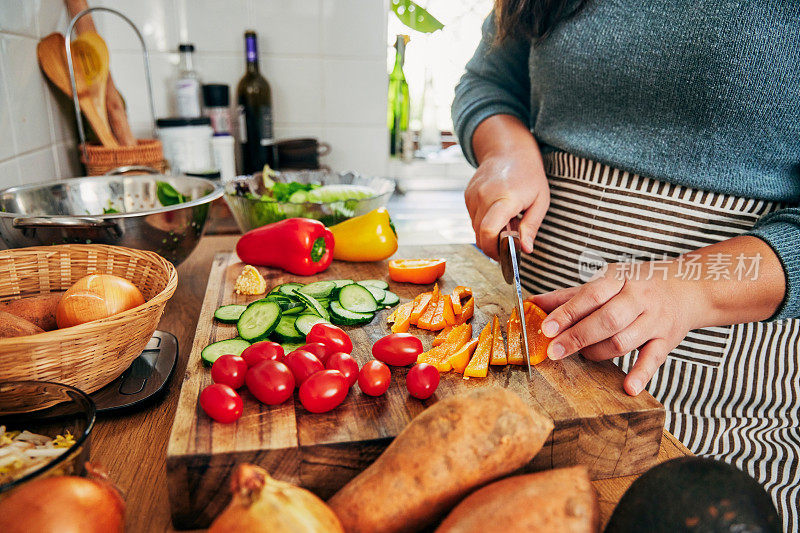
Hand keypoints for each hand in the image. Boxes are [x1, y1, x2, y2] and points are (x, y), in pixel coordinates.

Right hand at [465, 152, 549, 258]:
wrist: (508, 150)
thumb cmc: (528, 175)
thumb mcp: (540, 201)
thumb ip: (531, 227)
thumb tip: (526, 249)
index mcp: (506, 197)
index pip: (489, 230)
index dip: (493, 248)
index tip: (504, 255)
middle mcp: (484, 196)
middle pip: (480, 234)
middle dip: (492, 246)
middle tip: (507, 244)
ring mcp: (473, 195)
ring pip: (475, 228)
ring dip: (488, 234)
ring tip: (504, 224)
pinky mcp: (467, 196)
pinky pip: (472, 219)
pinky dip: (483, 223)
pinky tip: (495, 214)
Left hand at [530, 262, 699, 395]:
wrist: (688, 287)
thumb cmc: (637, 285)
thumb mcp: (605, 282)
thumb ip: (568, 296)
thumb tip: (532, 304)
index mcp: (619, 279)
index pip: (591, 295)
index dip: (567, 313)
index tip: (546, 328)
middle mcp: (639, 298)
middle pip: (607, 320)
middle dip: (578, 337)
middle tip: (554, 351)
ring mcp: (654, 320)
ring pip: (624, 341)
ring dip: (598, 352)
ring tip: (582, 355)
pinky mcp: (667, 340)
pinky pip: (654, 359)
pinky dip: (641, 374)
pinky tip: (628, 387)